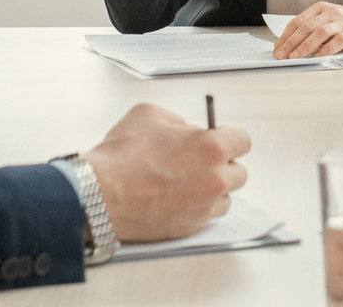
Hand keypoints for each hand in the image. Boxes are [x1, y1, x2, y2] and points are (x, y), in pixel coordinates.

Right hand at [82, 103, 250, 241]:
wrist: (99, 194)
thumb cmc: (121, 156)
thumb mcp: (150, 115)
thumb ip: (179, 121)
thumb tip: (188, 130)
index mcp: (212, 147)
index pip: (243, 141)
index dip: (229, 138)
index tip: (221, 139)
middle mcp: (215, 179)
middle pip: (238, 172)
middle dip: (222, 165)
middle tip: (200, 162)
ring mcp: (205, 206)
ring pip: (225, 196)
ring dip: (212, 189)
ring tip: (185, 182)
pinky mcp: (191, 226)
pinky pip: (207, 215)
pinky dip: (197, 207)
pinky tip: (176, 198)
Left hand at [274, 2, 342, 58]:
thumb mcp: (329, 20)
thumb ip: (311, 29)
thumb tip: (287, 44)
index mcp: (321, 8)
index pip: (298, 21)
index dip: (286, 36)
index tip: (277, 48)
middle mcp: (330, 13)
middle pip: (306, 27)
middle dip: (291, 43)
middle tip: (281, 55)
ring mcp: (342, 23)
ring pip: (319, 33)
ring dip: (304, 47)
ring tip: (294, 58)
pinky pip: (336, 42)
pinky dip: (325, 50)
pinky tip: (317, 58)